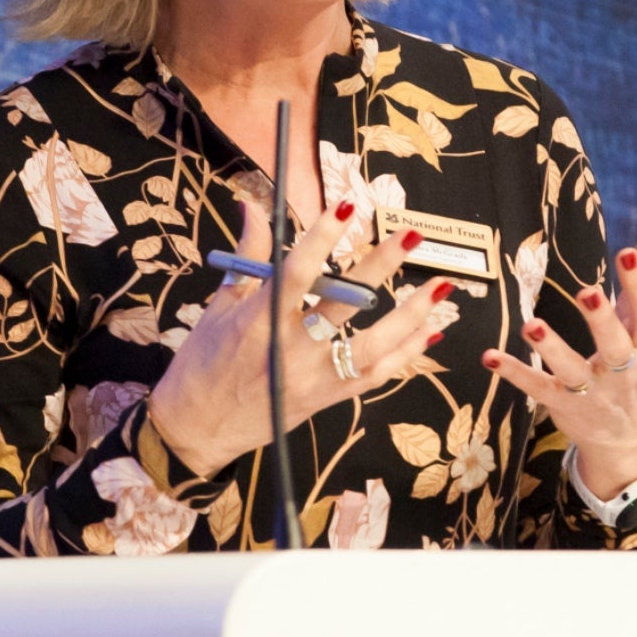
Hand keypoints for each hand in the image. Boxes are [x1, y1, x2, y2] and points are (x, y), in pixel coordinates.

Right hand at [147, 198, 458, 477]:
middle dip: (380, 267)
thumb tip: (253, 208)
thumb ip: (249, 256)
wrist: (198, 428)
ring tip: (438, 288)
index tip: (349, 208)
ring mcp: (312, 378)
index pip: (297, 272)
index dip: (323, 237)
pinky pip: (373, 376)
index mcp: (258, 322)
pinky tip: (429, 331)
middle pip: (345, 304)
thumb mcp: (219, 306)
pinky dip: (404, 354)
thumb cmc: (203, 363)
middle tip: (410, 237)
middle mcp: (290, 350)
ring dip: (410, 316)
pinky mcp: (326, 398)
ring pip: (372, 346)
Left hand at [481, 207, 636, 498]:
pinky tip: (489, 356)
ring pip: (572, 370)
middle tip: (587, 291)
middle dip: (601, 320)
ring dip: (552, 348)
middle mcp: (622, 368)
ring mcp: (591, 389)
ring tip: (531, 324)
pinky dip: (514, 373)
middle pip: (614, 344)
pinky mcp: (562, 404)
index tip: (628, 253)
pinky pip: (537, 388)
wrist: (630, 439)